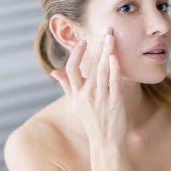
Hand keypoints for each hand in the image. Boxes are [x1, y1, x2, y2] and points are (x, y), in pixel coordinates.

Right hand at [51, 28, 126, 143]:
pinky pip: (115, 82)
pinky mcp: (115, 102)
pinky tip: (116, 57)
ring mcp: (102, 98)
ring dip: (108, 52)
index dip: (77, 54)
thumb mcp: (76, 104)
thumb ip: (67, 86)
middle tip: (106, 30)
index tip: (84, 41)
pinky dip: (115, 68)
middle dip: (99, 45)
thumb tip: (54, 72)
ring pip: (103, 70)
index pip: (72, 69)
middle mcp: (87, 95)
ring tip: (112, 37)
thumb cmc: (91, 121)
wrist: (105, 141)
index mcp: (77, 94)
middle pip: (92, 65)